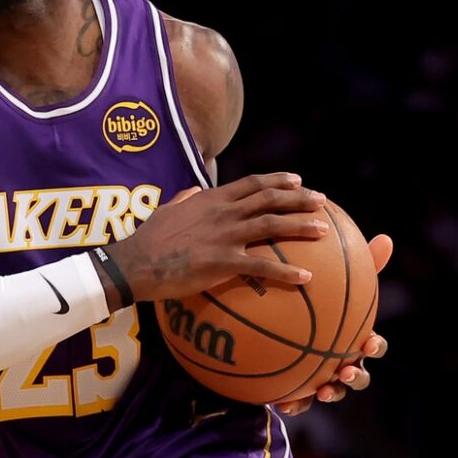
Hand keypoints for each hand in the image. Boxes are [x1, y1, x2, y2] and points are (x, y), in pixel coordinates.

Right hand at [106, 173, 327, 302]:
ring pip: (272, 225)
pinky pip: (263, 266)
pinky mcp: (223, 262)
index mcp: (210, 200)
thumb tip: (195, 190)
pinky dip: (287, 272)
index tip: (297, 180)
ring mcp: (224, 236)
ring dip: (302, 226)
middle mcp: (222, 213)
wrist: (133, 264)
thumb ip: (185, 199)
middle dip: (300, 198)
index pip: (252, 183)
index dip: (278, 180)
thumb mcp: (165, 211)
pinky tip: (306, 277)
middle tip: (322, 202)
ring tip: (324, 230)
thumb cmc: (147, 241)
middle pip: (270, 199)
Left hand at [277, 234, 392, 415]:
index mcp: (354, 338)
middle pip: (358, 375)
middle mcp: (342, 361)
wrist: (277, 326)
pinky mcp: (297, 389)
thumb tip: (385, 238)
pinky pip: (297, 400)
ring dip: (328, 395)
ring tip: (317, 392)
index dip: (375, 347)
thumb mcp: (333, 279)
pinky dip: (292, 403)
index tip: (368, 342)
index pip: (374, 344)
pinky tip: (280, 402)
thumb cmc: (316, 299)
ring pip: (330, 392)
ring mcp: (320, 377)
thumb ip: (356, 266)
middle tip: (343, 372)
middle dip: (354, 377)